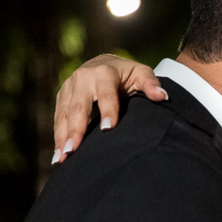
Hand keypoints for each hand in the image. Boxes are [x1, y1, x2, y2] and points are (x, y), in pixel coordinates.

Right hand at [52, 54, 166, 163]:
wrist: (103, 63)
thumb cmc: (127, 74)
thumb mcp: (141, 74)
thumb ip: (151, 84)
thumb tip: (163, 96)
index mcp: (104, 72)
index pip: (106, 94)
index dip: (107, 110)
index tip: (108, 129)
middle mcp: (82, 78)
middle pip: (78, 107)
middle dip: (75, 129)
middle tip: (73, 150)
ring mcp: (69, 87)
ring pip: (64, 114)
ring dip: (62, 137)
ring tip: (62, 159)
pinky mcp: (62, 97)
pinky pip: (59, 118)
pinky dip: (58, 136)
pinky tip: (58, 156)